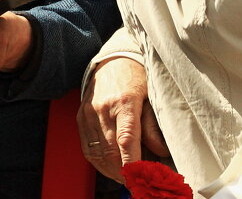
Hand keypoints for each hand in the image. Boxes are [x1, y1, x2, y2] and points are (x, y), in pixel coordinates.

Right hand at [77, 57, 167, 181]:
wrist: (114, 59)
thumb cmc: (137, 78)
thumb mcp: (152, 96)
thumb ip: (153, 126)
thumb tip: (160, 153)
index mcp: (125, 102)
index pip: (126, 140)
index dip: (132, 163)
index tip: (140, 179)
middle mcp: (103, 108)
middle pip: (111, 151)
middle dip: (125, 173)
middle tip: (139, 182)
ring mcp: (89, 113)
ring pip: (98, 153)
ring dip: (112, 171)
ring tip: (127, 178)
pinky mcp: (81, 116)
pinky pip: (88, 148)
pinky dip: (99, 163)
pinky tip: (111, 168)